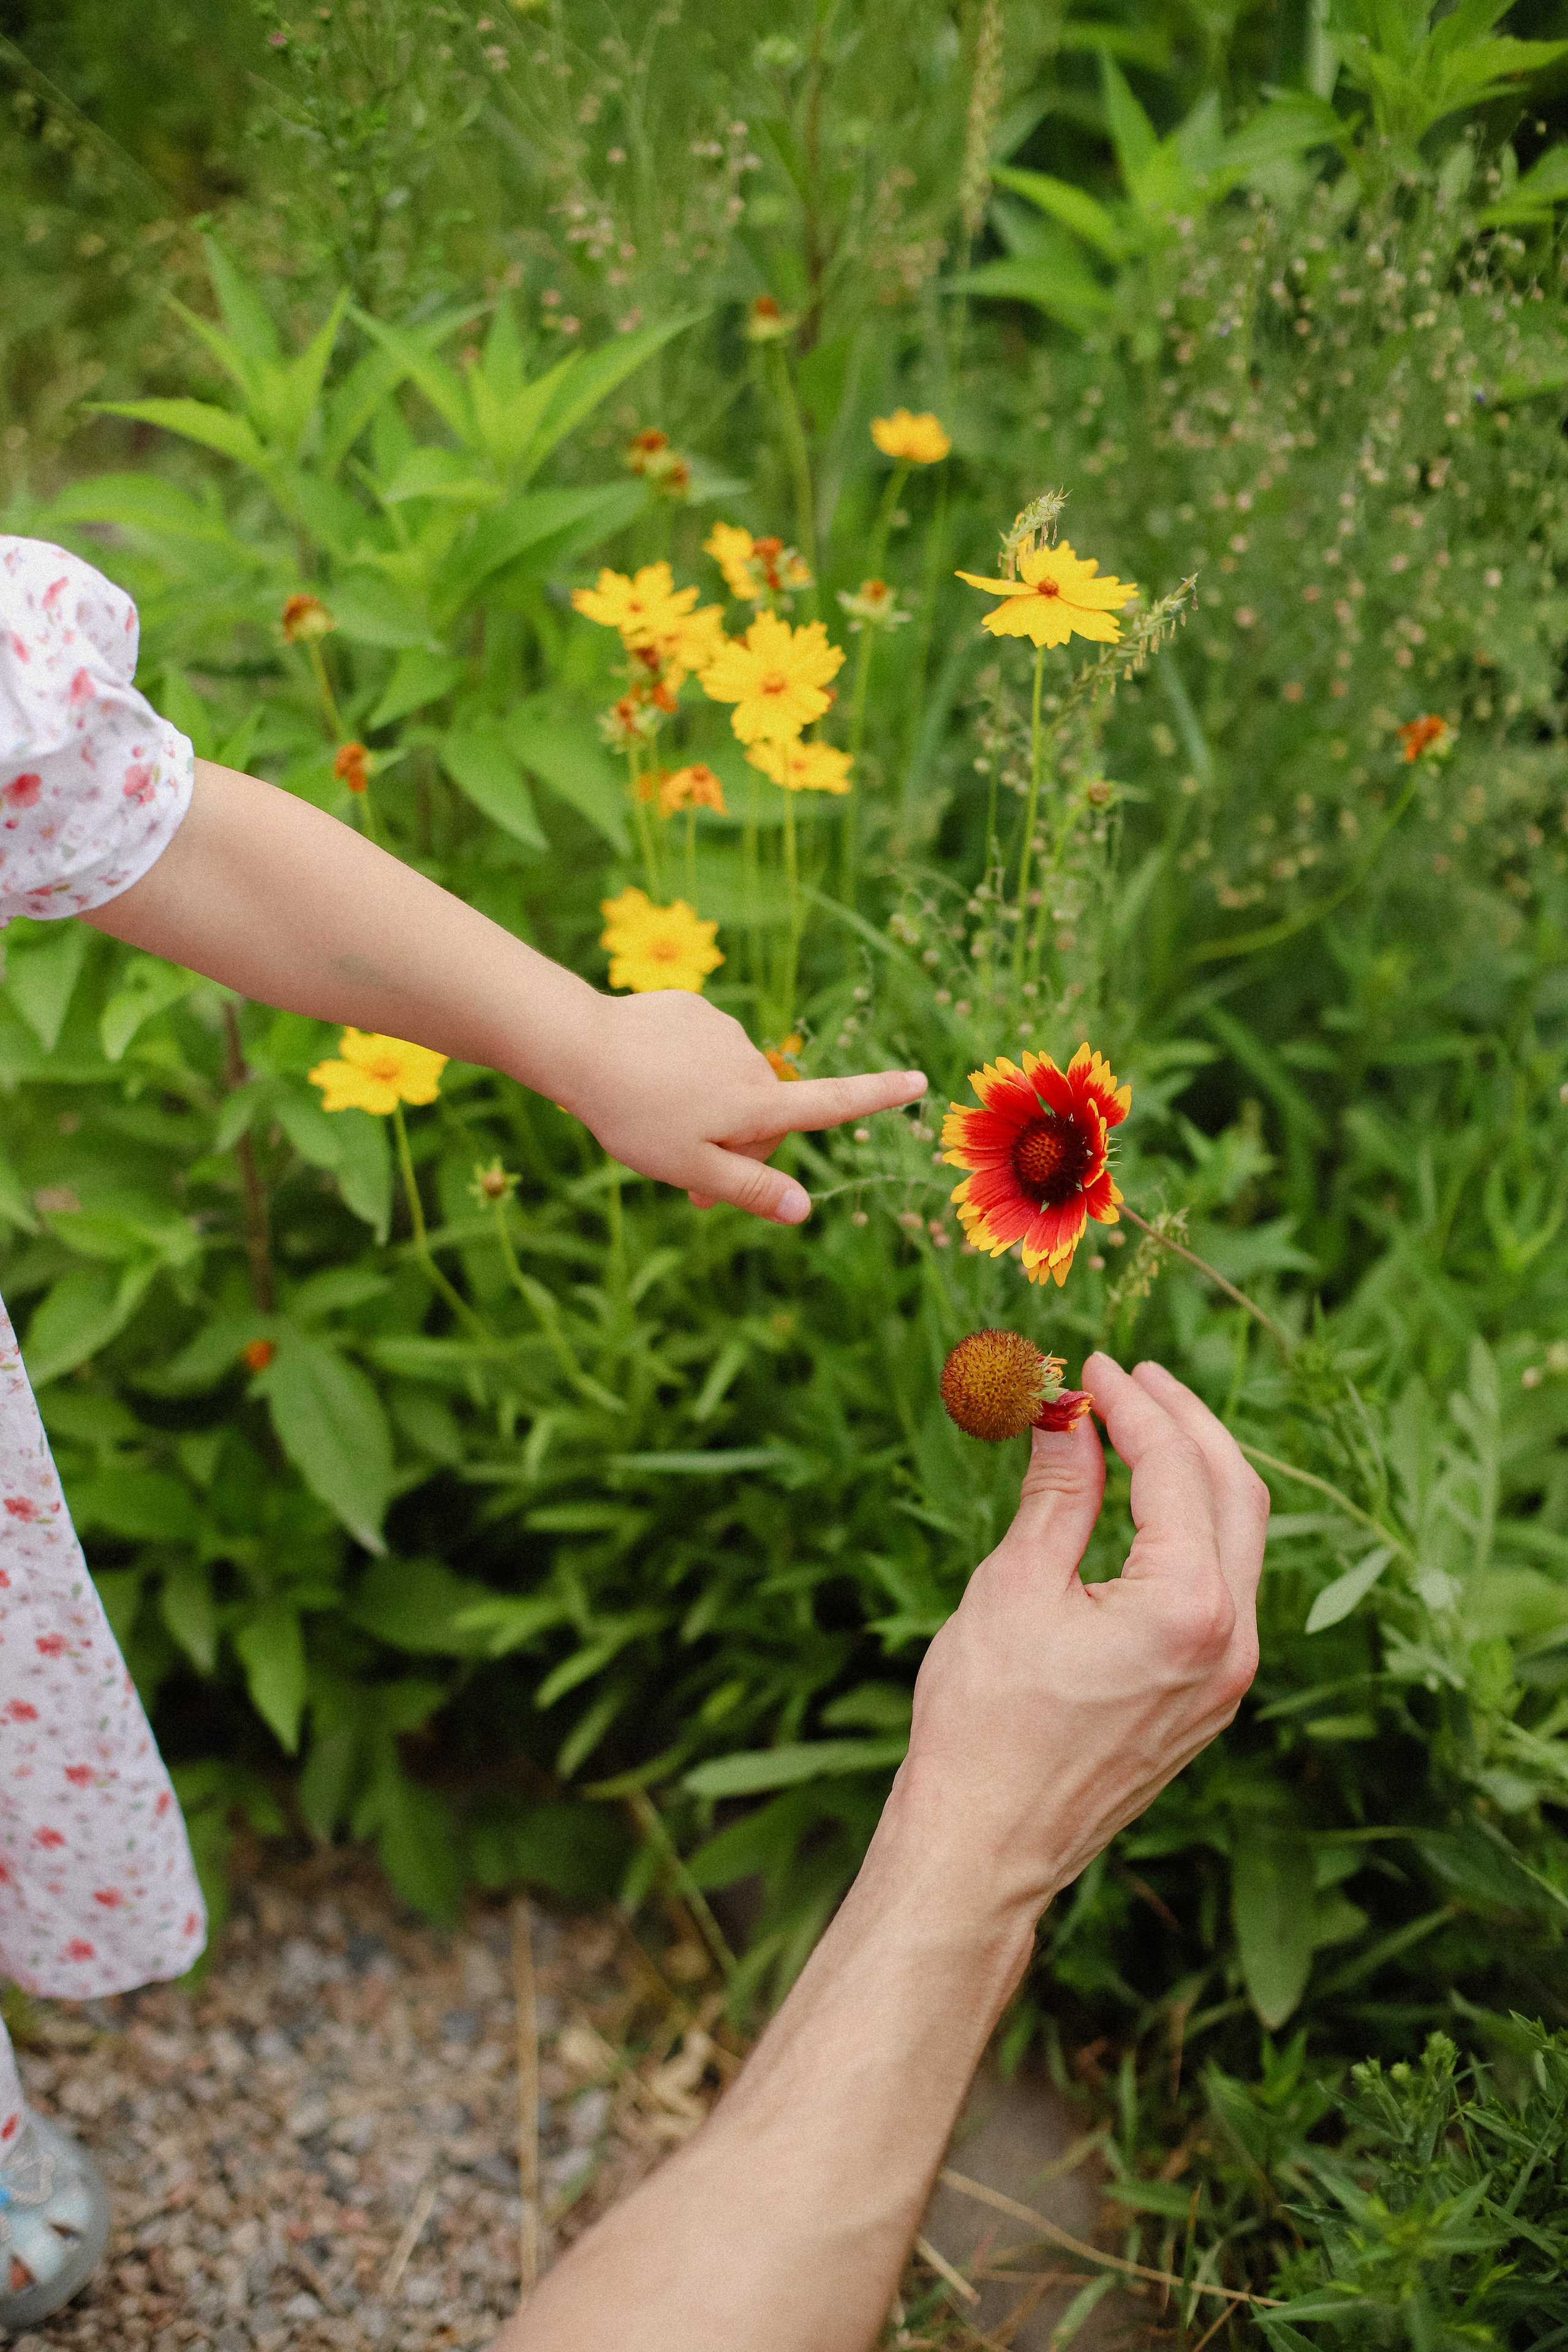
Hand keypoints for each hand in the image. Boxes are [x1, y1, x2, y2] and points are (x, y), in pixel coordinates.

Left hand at [567, 989, 926, 1223]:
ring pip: (727, 1086)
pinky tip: (645, 1083)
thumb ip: (749, 1189)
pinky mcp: (692, 1010)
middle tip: (688, 1186)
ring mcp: (721, 1031)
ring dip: (705, 1112)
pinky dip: (682, 1075)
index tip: (920, 1080)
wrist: (580, 1046)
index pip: (830, 1103)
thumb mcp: (691, 1167)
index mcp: (756, 1103)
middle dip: (736, 1148)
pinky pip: (699, 1053)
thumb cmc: (634, 1115)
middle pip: (764, 1115)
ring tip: (652, 1124)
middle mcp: (750, 1062)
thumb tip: (804, 1210)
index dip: (877, 1096)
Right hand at [892, 1353, 1264, 1917]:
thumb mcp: (1014, 1586)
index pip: (1177, 1469)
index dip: (1135, 1405)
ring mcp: (1229, 1676)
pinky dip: (1192, 1528)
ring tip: (1141, 1423)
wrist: (985, 1846)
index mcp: (1188, 1608)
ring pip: (1239, 1540)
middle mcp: (1231, 1642)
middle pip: (1235, 1492)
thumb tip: (1070, 1413)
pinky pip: (1223, 1586)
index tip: (1095, 1364)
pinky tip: (1147, 1504)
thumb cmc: (984, 1722)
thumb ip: (1059, 1491)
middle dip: (1186, 1422)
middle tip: (1131, 1376)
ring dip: (1197, 1471)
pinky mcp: (1210, 1697)